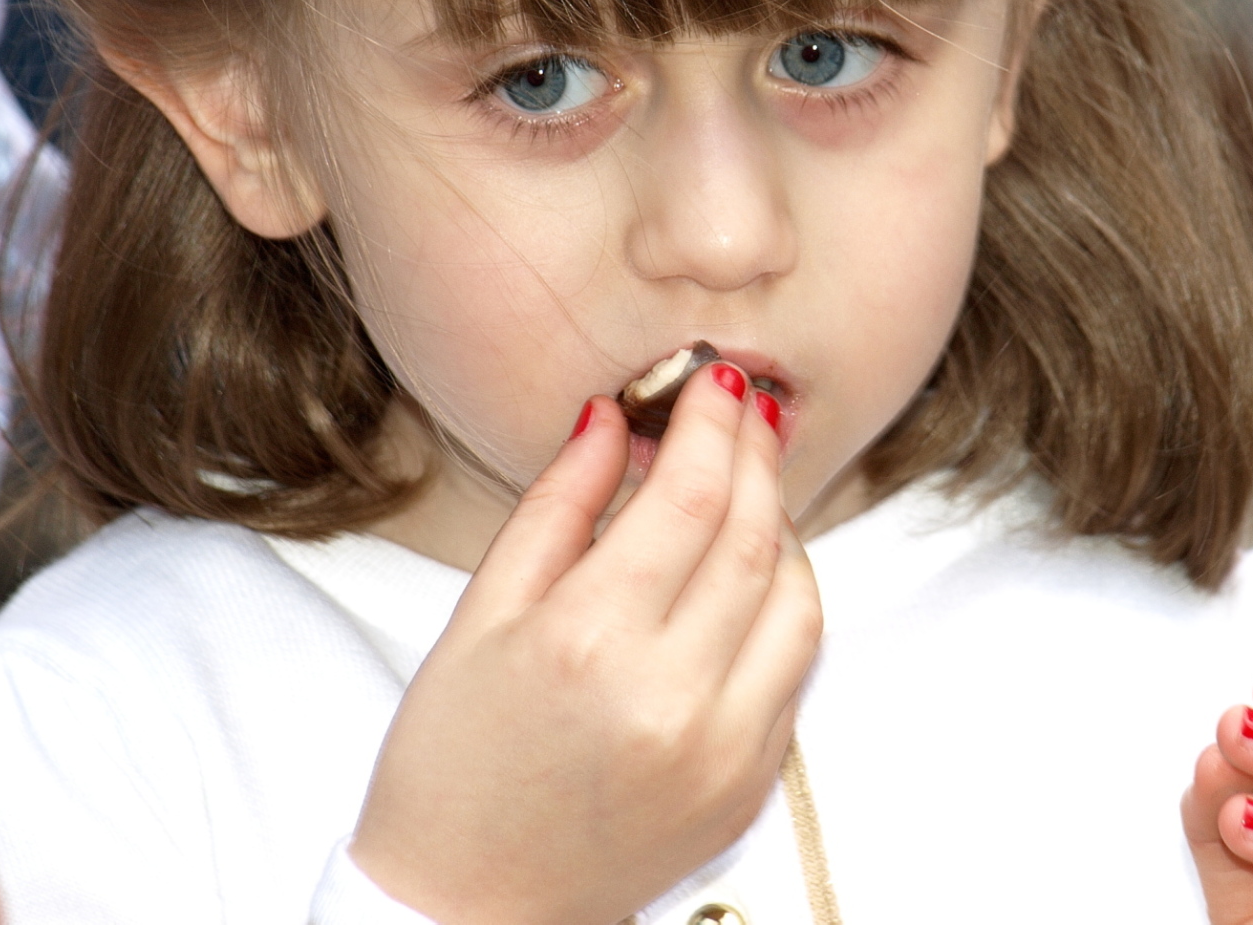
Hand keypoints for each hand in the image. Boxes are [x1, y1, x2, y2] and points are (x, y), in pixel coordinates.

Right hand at [350, 366, 822, 924]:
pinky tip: (748, 575)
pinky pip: (796, 670)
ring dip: (784, 529)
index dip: (713, 425)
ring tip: (748, 489)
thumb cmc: (451, 764)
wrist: (471, 911)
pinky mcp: (750, 787)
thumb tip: (614, 417)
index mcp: (590, 643)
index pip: (691, 498)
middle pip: (756, 538)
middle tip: (749, 408)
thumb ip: (557, 506)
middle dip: (758, 456)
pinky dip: (786, 606)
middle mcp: (673, 698)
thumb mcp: (480, 618)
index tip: (718, 380)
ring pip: (800, 602)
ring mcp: (725, 750)